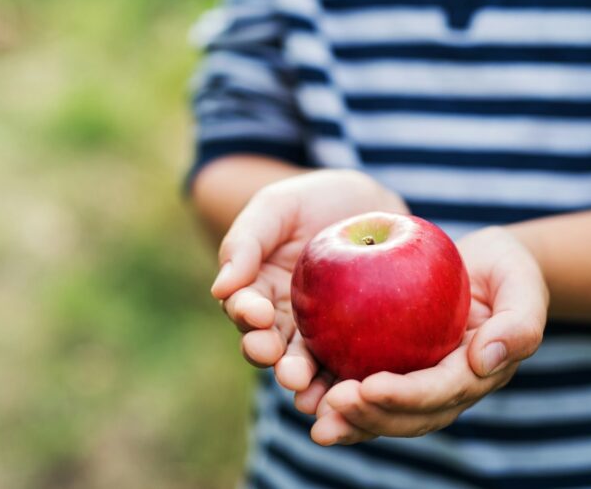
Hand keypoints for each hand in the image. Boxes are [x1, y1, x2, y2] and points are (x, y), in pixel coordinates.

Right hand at [210, 169, 408, 390]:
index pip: (244, 307)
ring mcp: (316, 335)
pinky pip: (344, 366)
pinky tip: (349, 390)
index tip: (257, 313)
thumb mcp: (276, 207)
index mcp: (256, 290)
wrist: (370, 206)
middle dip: (272, 357)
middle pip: (270, 345)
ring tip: (306, 389)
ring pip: (304, 364)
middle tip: (281, 364)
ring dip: (302, 380)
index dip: (247, 313)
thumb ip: (245, 242)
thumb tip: (221, 289)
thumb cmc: (315, 200)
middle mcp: (281, 320)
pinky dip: (342, 381)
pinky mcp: (351, 344)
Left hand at [302, 227, 547, 445]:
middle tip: (331, 403)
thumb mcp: (522, 282)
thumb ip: (518, 322)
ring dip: (351, 421)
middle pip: (410, 415)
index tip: (368, 386)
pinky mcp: (396, 370)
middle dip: (371, 416)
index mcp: (478, 373)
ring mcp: (421, 384)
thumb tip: (485, 360)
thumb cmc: (508, 269)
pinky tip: (306, 392)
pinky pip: (367, 389)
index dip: (406, 394)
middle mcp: (448, 389)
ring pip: (385, 413)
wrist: (486, 265)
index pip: (441, 390)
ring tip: (314, 417)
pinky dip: (339, 397)